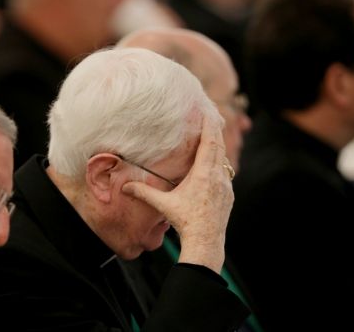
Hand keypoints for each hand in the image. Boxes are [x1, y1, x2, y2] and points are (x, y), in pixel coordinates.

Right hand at [122, 117, 232, 272]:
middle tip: (211, 117)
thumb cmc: (185, 222)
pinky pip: (226, 173)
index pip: (209, 143)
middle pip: (219, 147)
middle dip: (215, 131)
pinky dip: (220, 163)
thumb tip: (124, 187)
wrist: (206, 241)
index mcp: (203, 174)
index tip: (208, 113)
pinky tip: (214, 164)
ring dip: (218, 147)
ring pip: (224, 160)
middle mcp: (218, 177)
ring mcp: (226, 186)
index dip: (209, 126)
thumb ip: (144, 193)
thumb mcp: (164, 205)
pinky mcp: (228, 195)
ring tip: (212, 137)